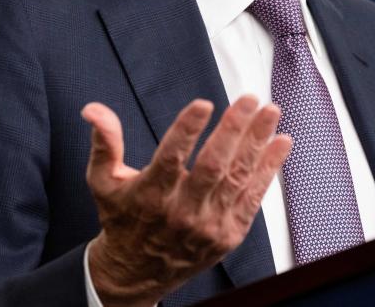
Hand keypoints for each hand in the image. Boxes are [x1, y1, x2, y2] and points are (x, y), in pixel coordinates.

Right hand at [82, 95, 290, 306]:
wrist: (136, 274)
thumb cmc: (121, 219)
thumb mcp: (103, 181)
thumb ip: (104, 143)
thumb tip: (93, 109)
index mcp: (150, 195)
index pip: (171, 158)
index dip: (187, 130)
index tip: (203, 104)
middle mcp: (181, 212)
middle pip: (213, 166)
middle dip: (234, 130)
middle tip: (248, 99)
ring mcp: (209, 225)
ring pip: (237, 177)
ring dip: (257, 142)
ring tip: (271, 111)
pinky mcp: (229, 234)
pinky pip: (253, 198)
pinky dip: (269, 169)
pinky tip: (281, 143)